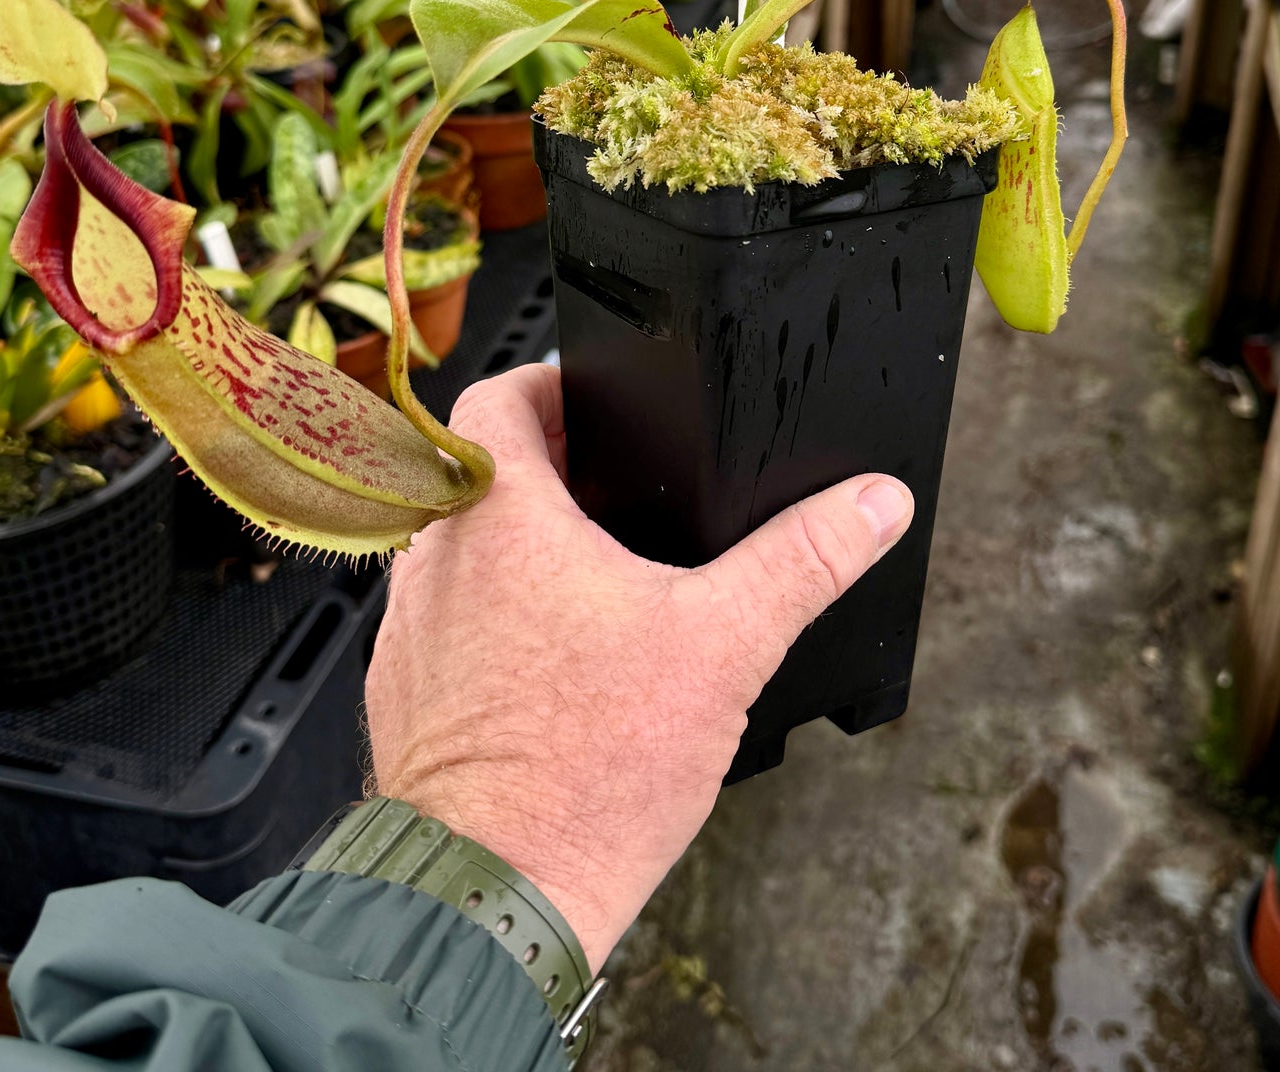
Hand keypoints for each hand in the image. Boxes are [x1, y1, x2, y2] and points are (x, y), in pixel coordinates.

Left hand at [365, 363, 912, 969]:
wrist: (497, 898)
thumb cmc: (586, 770)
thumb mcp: (725, 643)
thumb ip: (802, 559)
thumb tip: (872, 503)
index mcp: (497, 515)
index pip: (502, 394)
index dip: (555, 381)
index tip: (600, 399)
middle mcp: (434, 560)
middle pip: (485, 470)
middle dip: (554, 470)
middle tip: (621, 488)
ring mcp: (410, 631)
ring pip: (464, 548)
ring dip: (521, 546)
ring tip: (599, 575)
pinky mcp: (406, 695)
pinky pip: (450, 622)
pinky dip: (496, 618)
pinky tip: (559, 662)